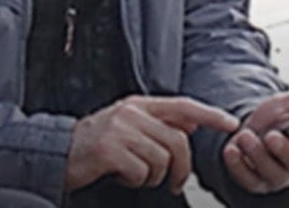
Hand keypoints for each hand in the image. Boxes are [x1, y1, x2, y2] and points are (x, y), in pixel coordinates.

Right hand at [65, 95, 239, 193]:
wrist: (58, 152)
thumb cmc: (96, 143)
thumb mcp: (128, 126)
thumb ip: (158, 123)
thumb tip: (191, 123)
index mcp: (138, 105)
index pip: (183, 105)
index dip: (209, 114)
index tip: (230, 124)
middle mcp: (131, 113)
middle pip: (178, 142)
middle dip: (181, 169)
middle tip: (173, 183)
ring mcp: (120, 130)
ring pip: (161, 160)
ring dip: (153, 176)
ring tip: (135, 173)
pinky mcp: (109, 150)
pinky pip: (141, 172)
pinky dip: (135, 180)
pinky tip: (120, 175)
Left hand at [222, 89, 288, 193]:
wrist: (243, 133)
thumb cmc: (270, 123)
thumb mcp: (285, 105)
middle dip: (283, 149)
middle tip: (271, 136)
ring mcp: (274, 174)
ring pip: (271, 172)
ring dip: (256, 154)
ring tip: (245, 137)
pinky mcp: (254, 182)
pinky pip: (247, 178)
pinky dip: (237, 165)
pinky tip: (231, 150)